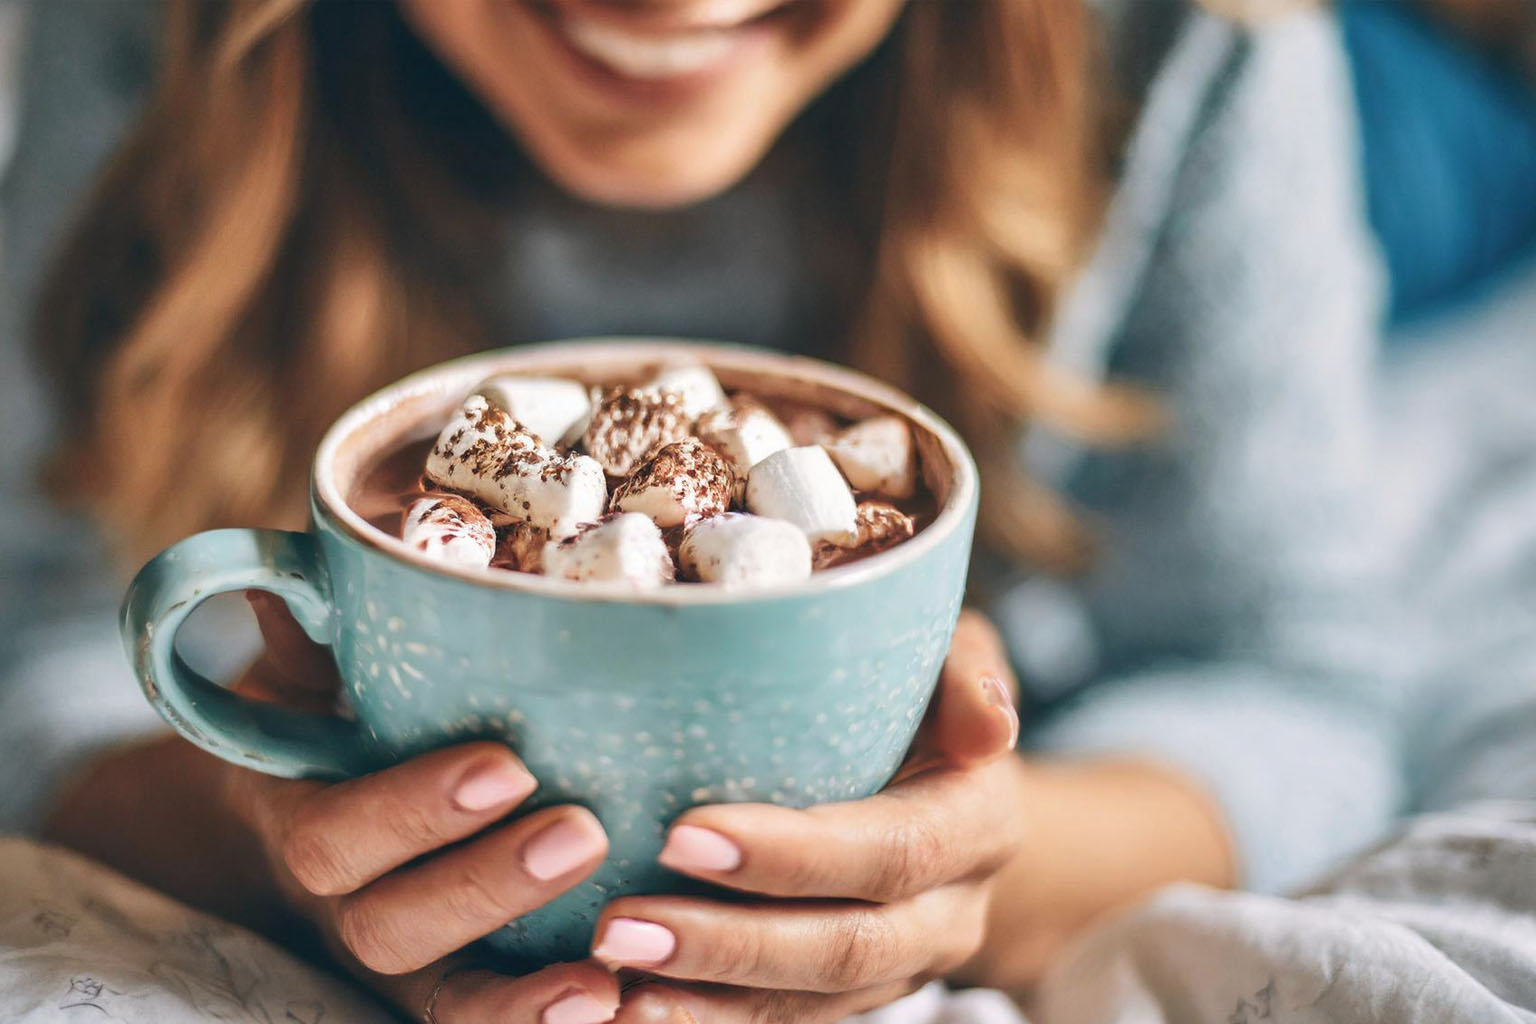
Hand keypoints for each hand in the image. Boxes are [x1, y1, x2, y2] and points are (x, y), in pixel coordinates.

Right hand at [228, 593, 621, 1023]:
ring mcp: (403, 959)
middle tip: (582, 829)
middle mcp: (345, 904)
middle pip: (390, 927)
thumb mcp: (310, 673)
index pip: (334, 837)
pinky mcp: (458, 985)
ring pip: (444, 996)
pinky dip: (544, 1020)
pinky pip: (488, 1021)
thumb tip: (291, 570)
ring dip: (524, 986)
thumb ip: (308, 635)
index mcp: (302, 819)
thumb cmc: (333, 715)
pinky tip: (619, 1001)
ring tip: (611, 958)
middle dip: (487, 884)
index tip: (504, 764)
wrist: (317, 804)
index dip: (411, 811)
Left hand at [593, 611, 1023, 1023]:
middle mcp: (951, 911)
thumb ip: (966, 672)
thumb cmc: (920, 689)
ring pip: (810, 1003)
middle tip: (620, 927)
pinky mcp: (854, 994)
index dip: (793, 855)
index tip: (684, 835)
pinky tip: (628, 1006)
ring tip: (609, 973)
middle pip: (846, 949)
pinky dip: (707, 1018)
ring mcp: (904, 965)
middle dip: (729, 944)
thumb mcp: (951, 656)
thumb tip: (989, 727)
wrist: (939, 771)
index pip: (891, 852)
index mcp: (979, 823)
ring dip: (705, 997)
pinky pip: (784, 1022)